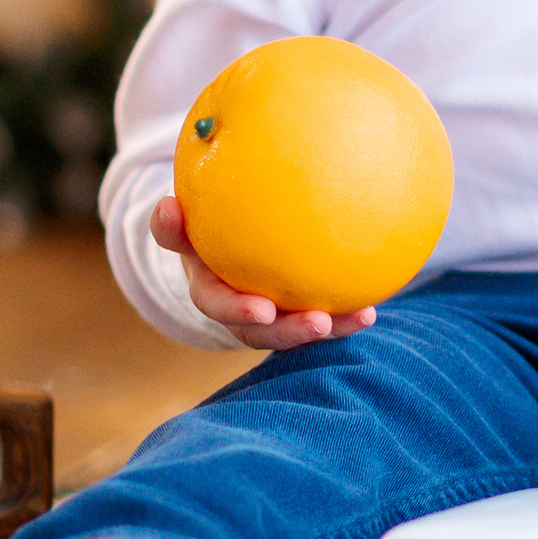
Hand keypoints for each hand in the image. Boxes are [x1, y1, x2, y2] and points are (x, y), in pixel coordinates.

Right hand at [149, 196, 377, 350]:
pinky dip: (344, 316)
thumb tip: (165, 205)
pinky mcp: (291, 313)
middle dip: (289, 333)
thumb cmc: (200, 224)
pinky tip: (372, 308)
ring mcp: (265, 318)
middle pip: (260, 332)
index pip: (214, 303)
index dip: (237, 310)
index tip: (263, 311)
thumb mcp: (183, 219)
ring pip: (294, 331)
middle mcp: (237, 313)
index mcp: (208, 289)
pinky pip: (319, 317)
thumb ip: (172, 221)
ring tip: (361, 318)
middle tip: (318, 323)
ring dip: (326, 329)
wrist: (218, 241)